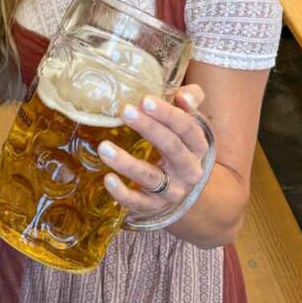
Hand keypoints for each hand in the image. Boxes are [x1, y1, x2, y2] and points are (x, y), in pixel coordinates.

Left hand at [100, 84, 208, 217]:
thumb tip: (183, 96)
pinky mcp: (155, 206)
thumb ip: (190, 100)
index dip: (168, 114)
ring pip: (151, 177)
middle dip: (148, 128)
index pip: (187, 128)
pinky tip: (108, 179)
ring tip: (103, 146)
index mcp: (198, 145)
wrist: (187, 189)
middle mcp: (189, 169)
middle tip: (125, 111)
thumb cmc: (181, 143)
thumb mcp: (190, 121)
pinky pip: (139, 202)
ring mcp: (173, 190)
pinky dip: (123, 193)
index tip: (145, 100)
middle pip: (171, 147)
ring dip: (127, 163)